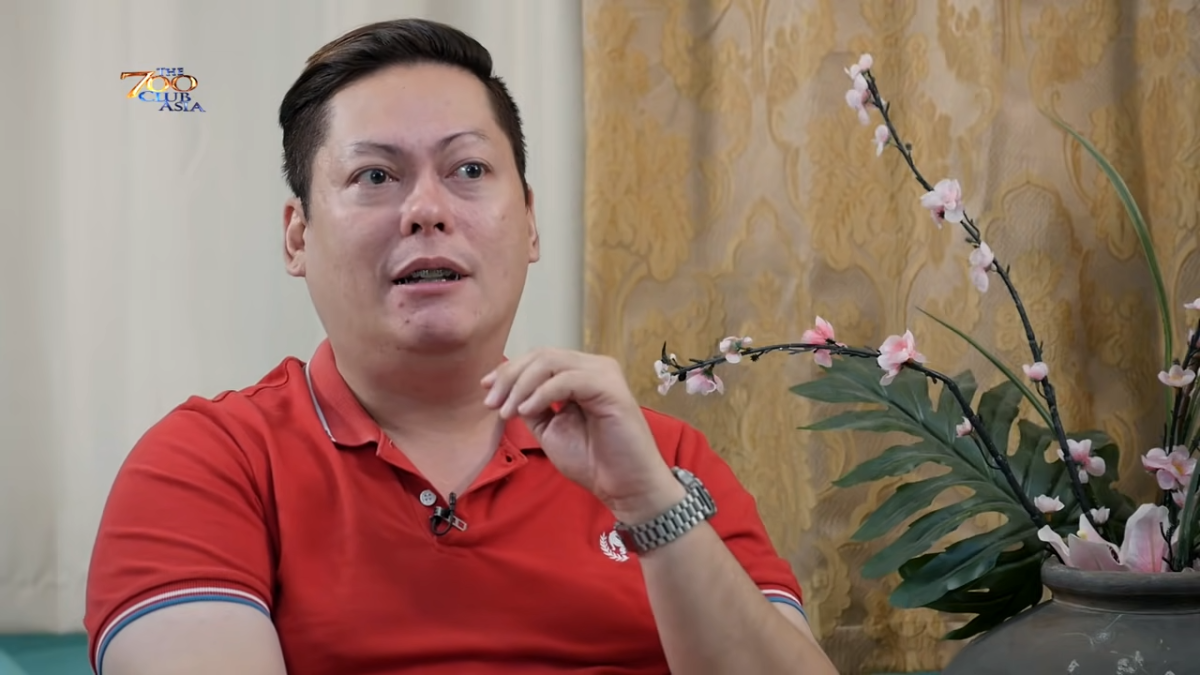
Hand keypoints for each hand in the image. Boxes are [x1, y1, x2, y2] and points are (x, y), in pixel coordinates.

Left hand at [481, 348, 684, 522]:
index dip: (509, 371)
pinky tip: (525, 411)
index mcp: (581, 374)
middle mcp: (594, 367)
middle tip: (491, 402)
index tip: (486, 390)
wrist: (625, 486)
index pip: (540, 358)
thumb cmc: (593, 461)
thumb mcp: (551, 429)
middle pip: (542, 355)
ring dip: (521, 386)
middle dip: (510, 377)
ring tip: (506, 411)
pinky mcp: (610, 387)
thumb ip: (533, 406)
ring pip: (551, 362)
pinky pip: (566, 380)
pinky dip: (540, 393)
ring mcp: (604, 374)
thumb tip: (508, 391)